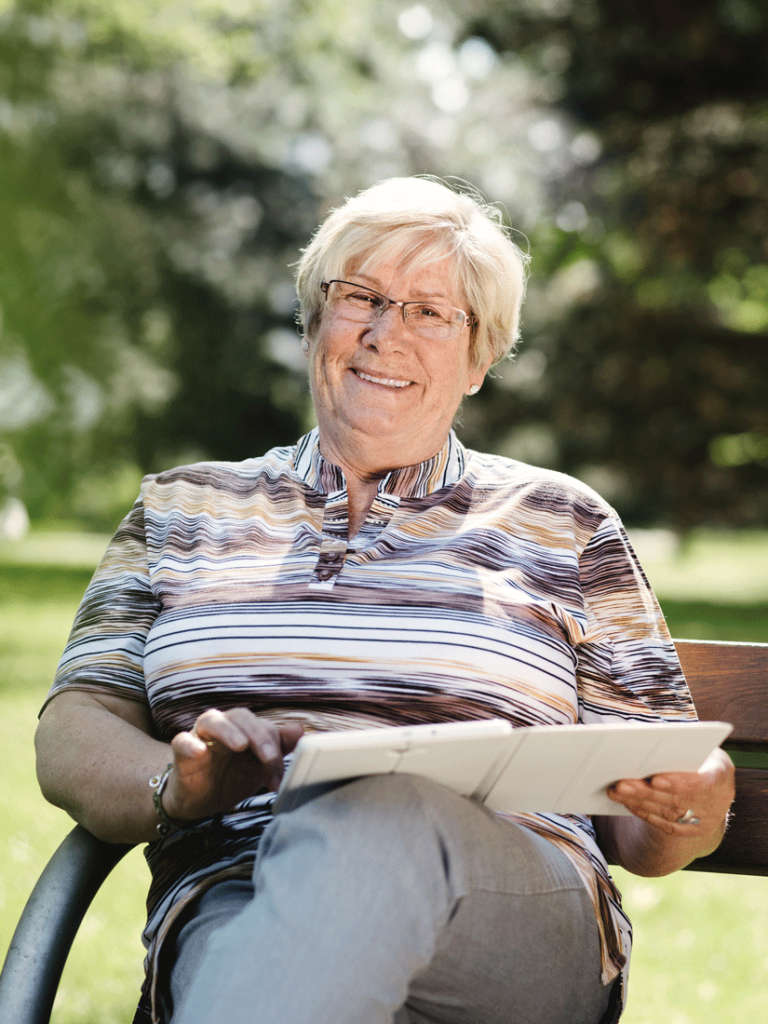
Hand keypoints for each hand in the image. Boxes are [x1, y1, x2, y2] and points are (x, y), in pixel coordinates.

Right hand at [162, 709, 303, 822]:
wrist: (201, 801)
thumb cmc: (232, 778)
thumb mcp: (258, 767)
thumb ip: (278, 747)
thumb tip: (299, 730)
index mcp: (244, 729)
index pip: (263, 726)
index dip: (275, 746)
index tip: (278, 775)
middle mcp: (223, 727)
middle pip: (241, 717)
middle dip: (259, 736)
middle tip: (269, 757)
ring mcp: (201, 737)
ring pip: (212, 720)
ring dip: (229, 731)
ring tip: (240, 745)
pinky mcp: (182, 752)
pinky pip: (182, 741)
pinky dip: (190, 744)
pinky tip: (199, 752)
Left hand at [607, 747, 734, 840]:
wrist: (715, 780)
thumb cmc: (698, 753)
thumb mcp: (696, 744)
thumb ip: (679, 745)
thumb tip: (646, 741)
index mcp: (721, 772)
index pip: (701, 781)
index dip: (678, 782)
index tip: (655, 780)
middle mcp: (719, 799)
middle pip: (678, 799)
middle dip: (647, 792)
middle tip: (621, 784)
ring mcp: (708, 818)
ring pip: (669, 813)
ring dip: (640, 802)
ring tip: (616, 791)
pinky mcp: (695, 830)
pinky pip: (668, 826)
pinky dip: (646, 814)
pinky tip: (628, 803)